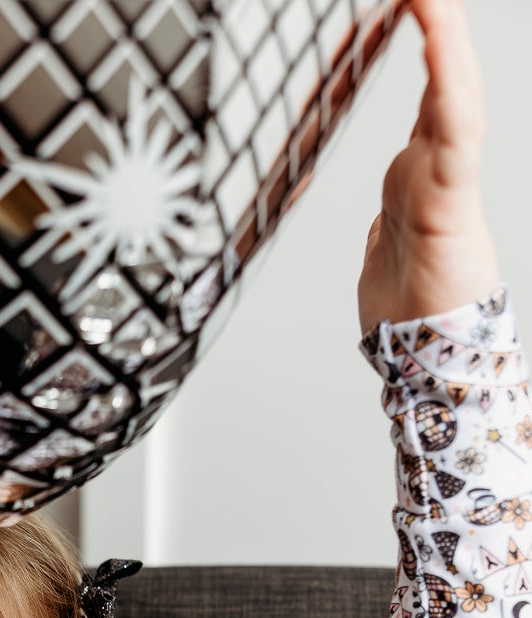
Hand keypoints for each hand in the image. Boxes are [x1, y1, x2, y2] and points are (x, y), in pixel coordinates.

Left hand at [358, 0, 499, 334]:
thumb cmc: (412, 313)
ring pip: (453, 86)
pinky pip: (454, 126)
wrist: (430, 363)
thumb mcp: (387, 250)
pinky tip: (435, 33)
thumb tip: (381, 221)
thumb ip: (389, 225)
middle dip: (436, 16)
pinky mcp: (452, 198)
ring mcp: (448, 177)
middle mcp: (437, 165)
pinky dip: (448, 76)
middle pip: (444, 71)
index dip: (422, 37)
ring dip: (444, 29)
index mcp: (421, 172)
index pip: (428, 89)